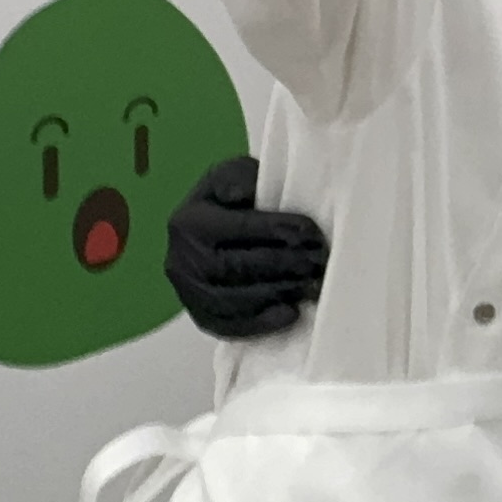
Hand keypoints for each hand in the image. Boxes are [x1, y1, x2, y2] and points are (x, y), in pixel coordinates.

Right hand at [166, 156, 329, 340]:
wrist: (212, 226)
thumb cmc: (232, 197)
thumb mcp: (233, 174)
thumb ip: (239, 176)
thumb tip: (244, 193)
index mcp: (189, 221)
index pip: (240, 228)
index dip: (279, 231)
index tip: (313, 233)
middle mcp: (181, 260)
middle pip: (238, 267)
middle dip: (285, 265)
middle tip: (320, 262)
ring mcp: (188, 292)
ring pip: (234, 300)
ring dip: (278, 294)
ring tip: (312, 286)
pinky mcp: (198, 316)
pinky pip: (228, 327)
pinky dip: (261, 324)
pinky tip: (292, 314)